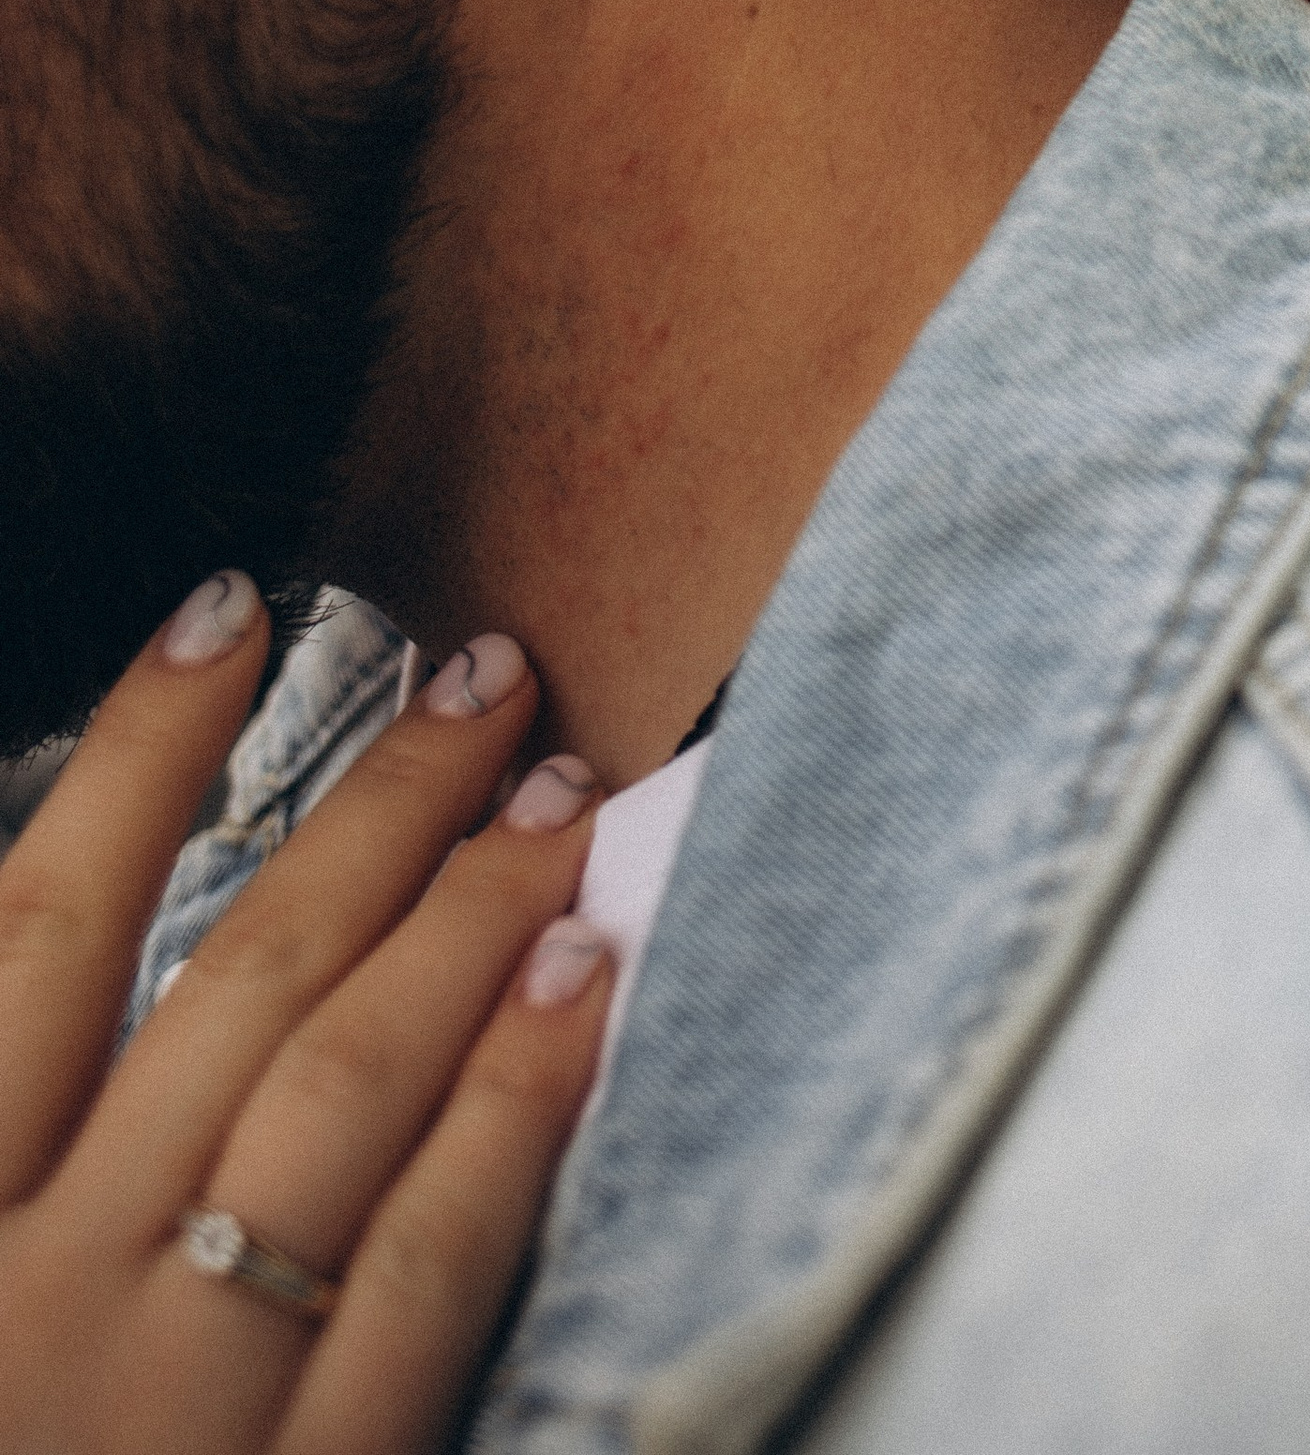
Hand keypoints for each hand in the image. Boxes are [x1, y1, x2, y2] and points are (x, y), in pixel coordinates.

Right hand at [0, 577, 607, 1454]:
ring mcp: (169, 1406)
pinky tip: (581, 990)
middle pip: (223, 989)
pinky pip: (418, 1289)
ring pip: (331, 1097)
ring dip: (455, 919)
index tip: (232, 609)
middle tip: (483, 671)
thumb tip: (43, 964)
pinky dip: (506, 1123)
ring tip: (551, 783)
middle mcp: (35, 1296)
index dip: (132, 762)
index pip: (26, 944)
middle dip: (363, 809)